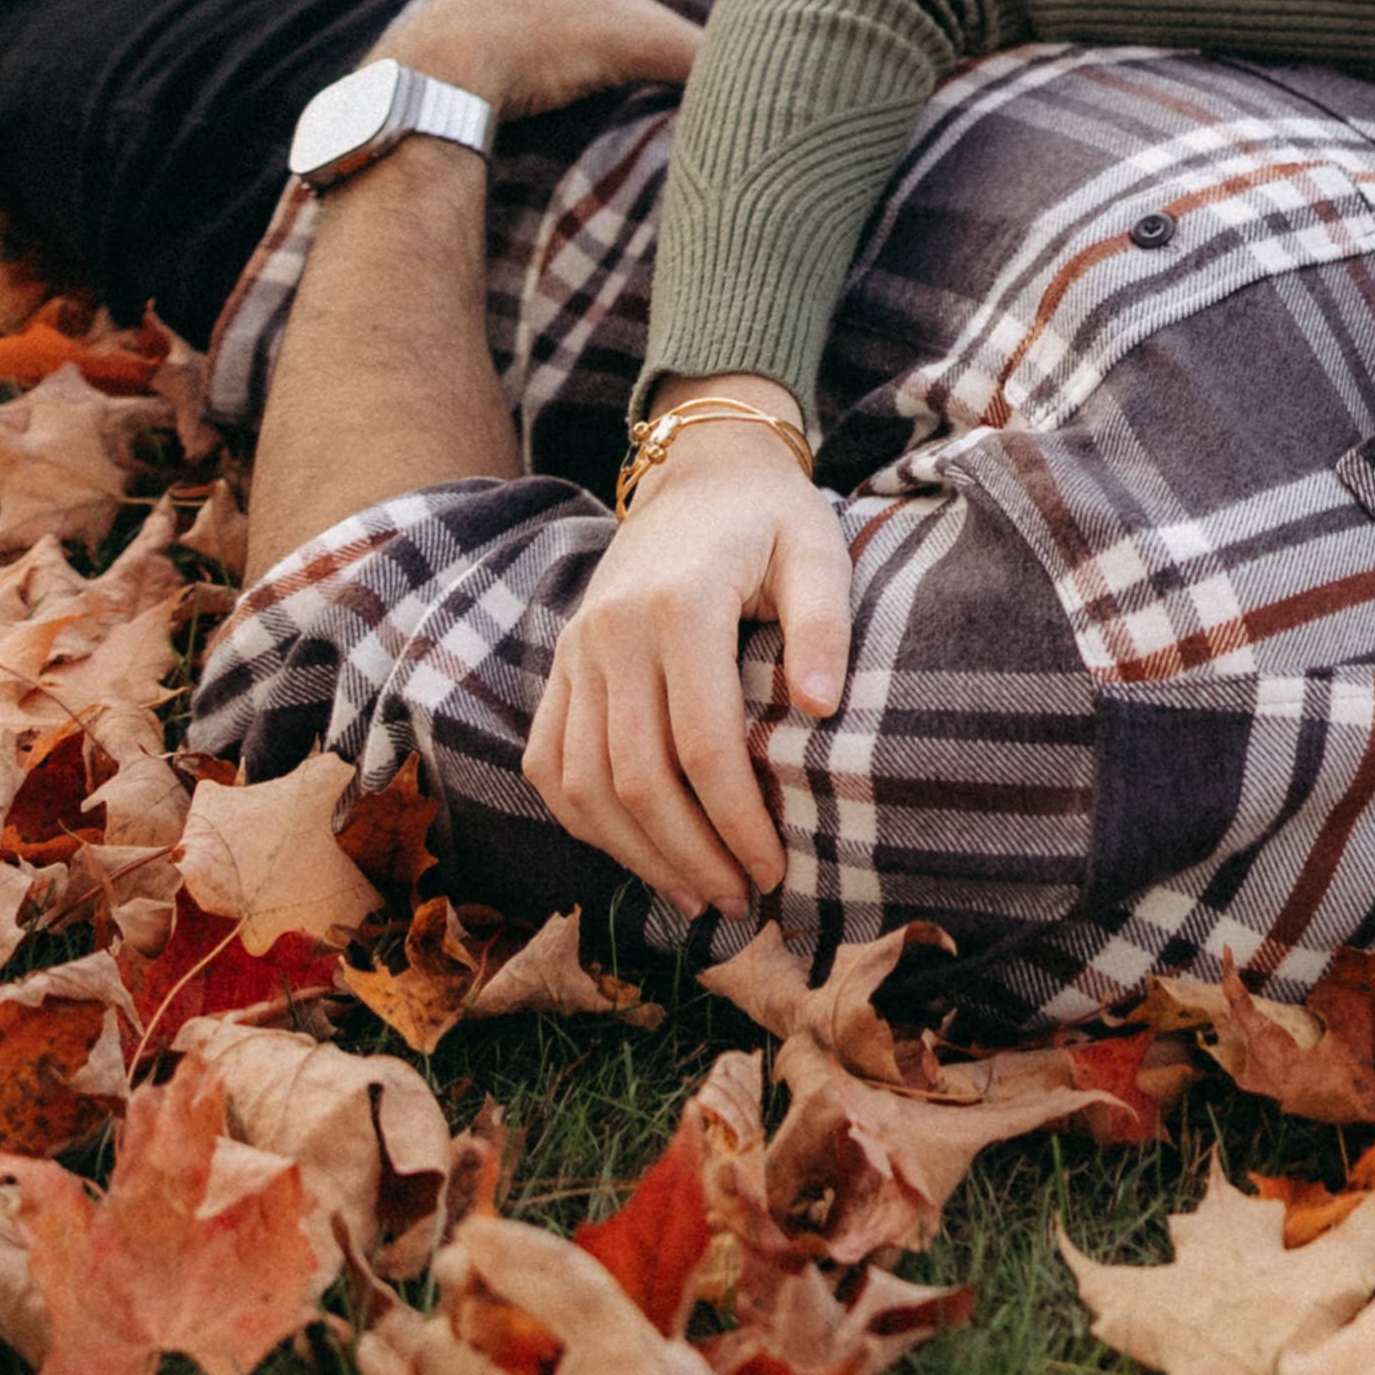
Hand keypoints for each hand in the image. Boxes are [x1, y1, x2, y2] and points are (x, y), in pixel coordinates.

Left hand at [390, 0, 736, 119]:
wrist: (440, 71)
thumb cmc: (540, 40)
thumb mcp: (636, 44)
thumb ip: (701, 56)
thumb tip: (749, 79)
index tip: (752, 21)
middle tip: (726, 33)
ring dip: (658, 12)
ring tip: (677, 53)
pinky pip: (591, 3)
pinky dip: (619, 26)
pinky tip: (617, 62)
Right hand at [522, 404, 852, 914]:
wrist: (700, 474)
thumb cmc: (771, 518)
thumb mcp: (817, 550)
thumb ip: (824, 623)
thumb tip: (823, 708)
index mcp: (679, 604)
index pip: (701, 742)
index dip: (736, 819)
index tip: (775, 868)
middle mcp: (612, 632)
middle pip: (636, 777)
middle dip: (690, 855)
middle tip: (741, 900)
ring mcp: (576, 651)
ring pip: (584, 783)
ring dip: (638, 854)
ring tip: (700, 894)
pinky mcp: (560, 666)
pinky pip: (551, 764)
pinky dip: (587, 822)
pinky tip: (640, 854)